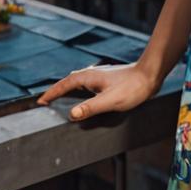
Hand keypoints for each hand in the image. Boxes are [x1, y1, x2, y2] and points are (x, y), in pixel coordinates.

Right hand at [35, 61, 159, 120]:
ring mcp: (99, 77)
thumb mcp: (110, 100)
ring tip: (60, 102)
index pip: (64, 85)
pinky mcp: (107, 81)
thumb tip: (72, 114)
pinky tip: (84, 99)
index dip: (51, 93)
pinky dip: (79, 92)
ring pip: (78, 83)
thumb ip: (91, 107)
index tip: (40, 101)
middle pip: (68, 83)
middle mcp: (92, 75)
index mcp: (89, 78)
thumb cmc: (133, 87)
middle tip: (46, 102)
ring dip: (68, 91)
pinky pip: (86, 86)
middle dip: (57, 92)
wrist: (150, 76)